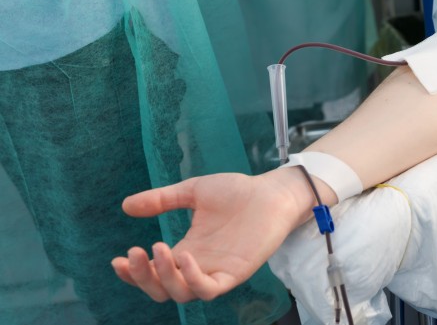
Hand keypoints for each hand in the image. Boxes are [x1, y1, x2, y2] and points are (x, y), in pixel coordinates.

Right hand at [111, 170, 309, 302]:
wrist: (270, 192)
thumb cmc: (237, 192)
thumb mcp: (193, 192)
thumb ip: (162, 199)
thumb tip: (126, 206)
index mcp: (187, 251)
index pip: (154, 274)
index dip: (133, 274)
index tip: (118, 261)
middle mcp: (198, 265)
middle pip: (162, 290)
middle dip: (142, 277)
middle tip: (133, 253)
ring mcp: (216, 271)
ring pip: (182, 294)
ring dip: (164, 277)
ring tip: (158, 250)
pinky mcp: (235, 273)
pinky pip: (209, 289)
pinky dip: (193, 278)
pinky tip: (185, 256)